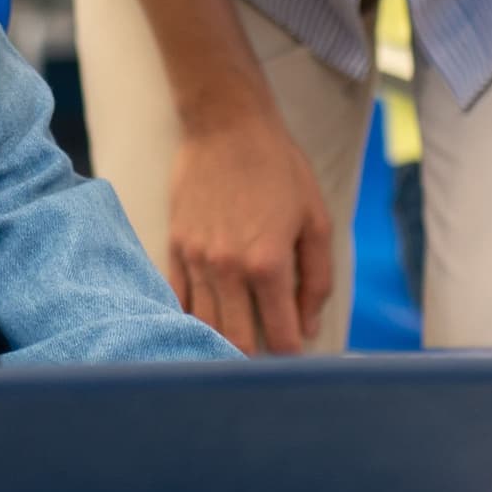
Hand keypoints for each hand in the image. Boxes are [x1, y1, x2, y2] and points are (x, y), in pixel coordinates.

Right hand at [164, 104, 335, 355]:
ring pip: (203, 327)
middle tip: (265, 366)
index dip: (290, 357)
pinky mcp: (174, 248)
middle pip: (235, 343)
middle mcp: (227, 270)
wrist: (225, 125)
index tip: (296, 363)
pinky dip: (190, 320)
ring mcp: (195, 261)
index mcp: (268, 264)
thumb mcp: (317, 220)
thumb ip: (316, 279)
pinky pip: (177, 300)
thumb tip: (307, 325)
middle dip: (253, 362)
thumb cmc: (279, 169)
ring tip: (233, 354)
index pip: (279, 335)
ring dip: (219, 345)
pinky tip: (201, 327)